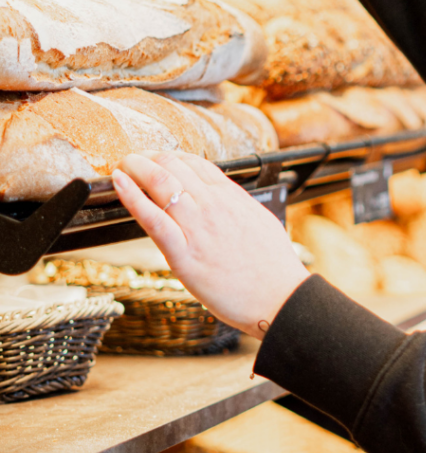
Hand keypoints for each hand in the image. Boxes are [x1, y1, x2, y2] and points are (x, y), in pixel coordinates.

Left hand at [112, 152, 309, 338]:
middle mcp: (214, 205)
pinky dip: (132, 197)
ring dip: (136, 168)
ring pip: (162, 183)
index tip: (157, 158)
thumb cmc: (272, 266)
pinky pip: (153, 219)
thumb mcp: (260, 221)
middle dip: (148, 157)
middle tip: (133, 159)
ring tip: (122, 165)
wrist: (280, 296)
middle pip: (175, 166)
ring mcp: (198, 227)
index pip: (196, 163)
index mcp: (233, 197)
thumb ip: (238, 207)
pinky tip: (119, 183)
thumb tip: (227, 200)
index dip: (171, 156)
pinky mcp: (184, 255)